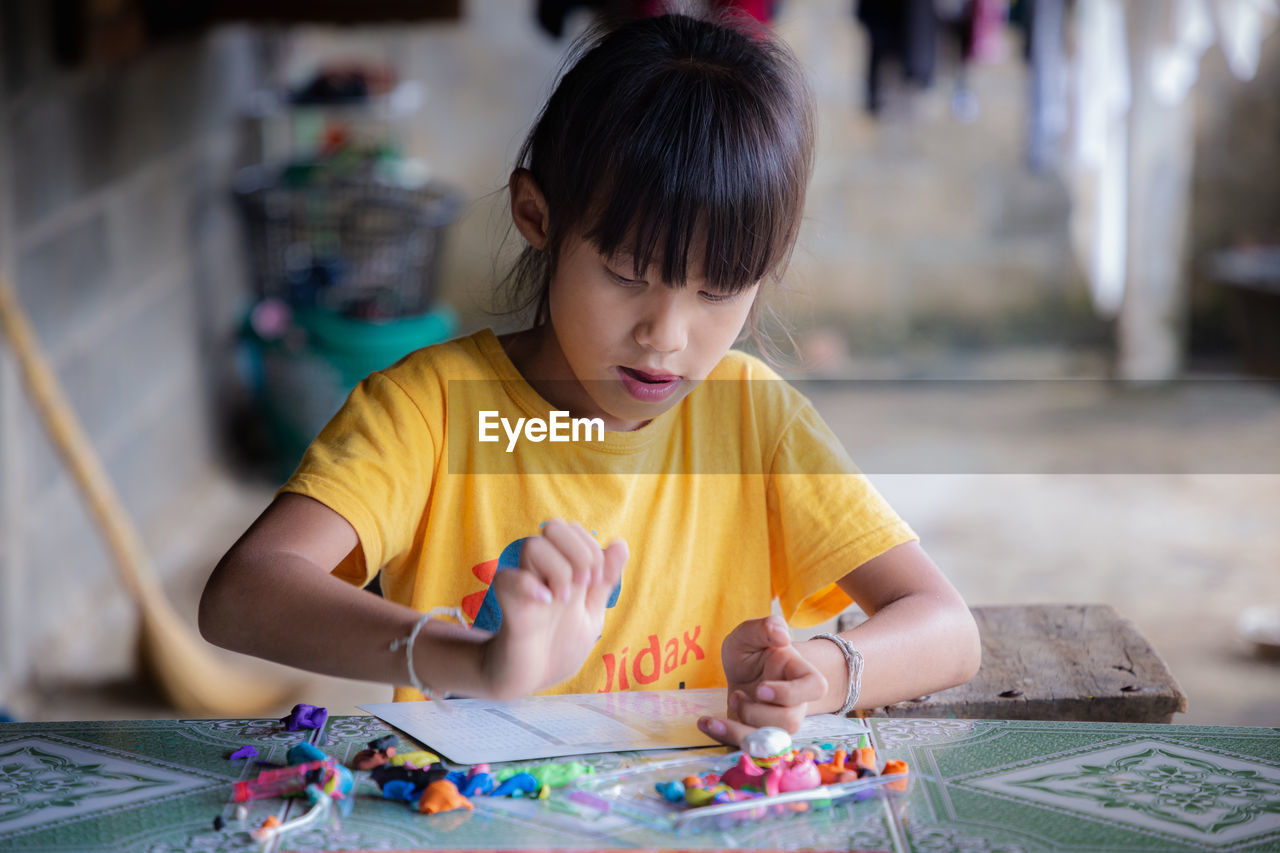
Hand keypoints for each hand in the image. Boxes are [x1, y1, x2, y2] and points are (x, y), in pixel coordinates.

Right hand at [481, 519, 626, 699]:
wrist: (534, 680)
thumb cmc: (560, 645)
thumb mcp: (591, 612)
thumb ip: (604, 580)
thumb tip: (620, 544)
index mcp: (562, 569)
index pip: (573, 530)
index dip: (591, 548)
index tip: (597, 582)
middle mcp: (541, 572)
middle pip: (554, 527)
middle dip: (580, 552)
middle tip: (585, 585)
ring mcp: (524, 586)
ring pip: (532, 545)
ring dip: (559, 569)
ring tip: (564, 599)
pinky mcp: (509, 607)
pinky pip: (506, 578)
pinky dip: (529, 585)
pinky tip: (546, 601)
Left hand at [697, 615, 827, 746]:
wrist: (743, 670)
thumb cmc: (753, 650)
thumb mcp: (750, 633)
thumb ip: (765, 627)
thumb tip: (782, 634)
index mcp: (801, 675)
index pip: (815, 688)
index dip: (790, 693)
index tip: (762, 687)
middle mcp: (795, 704)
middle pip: (789, 721)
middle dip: (757, 712)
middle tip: (738, 694)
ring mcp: (778, 723)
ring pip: (770, 741)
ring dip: (741, 727)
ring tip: (729, 702)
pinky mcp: (758, 735)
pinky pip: (748, 748)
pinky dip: (724, 736)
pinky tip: (706, 723)